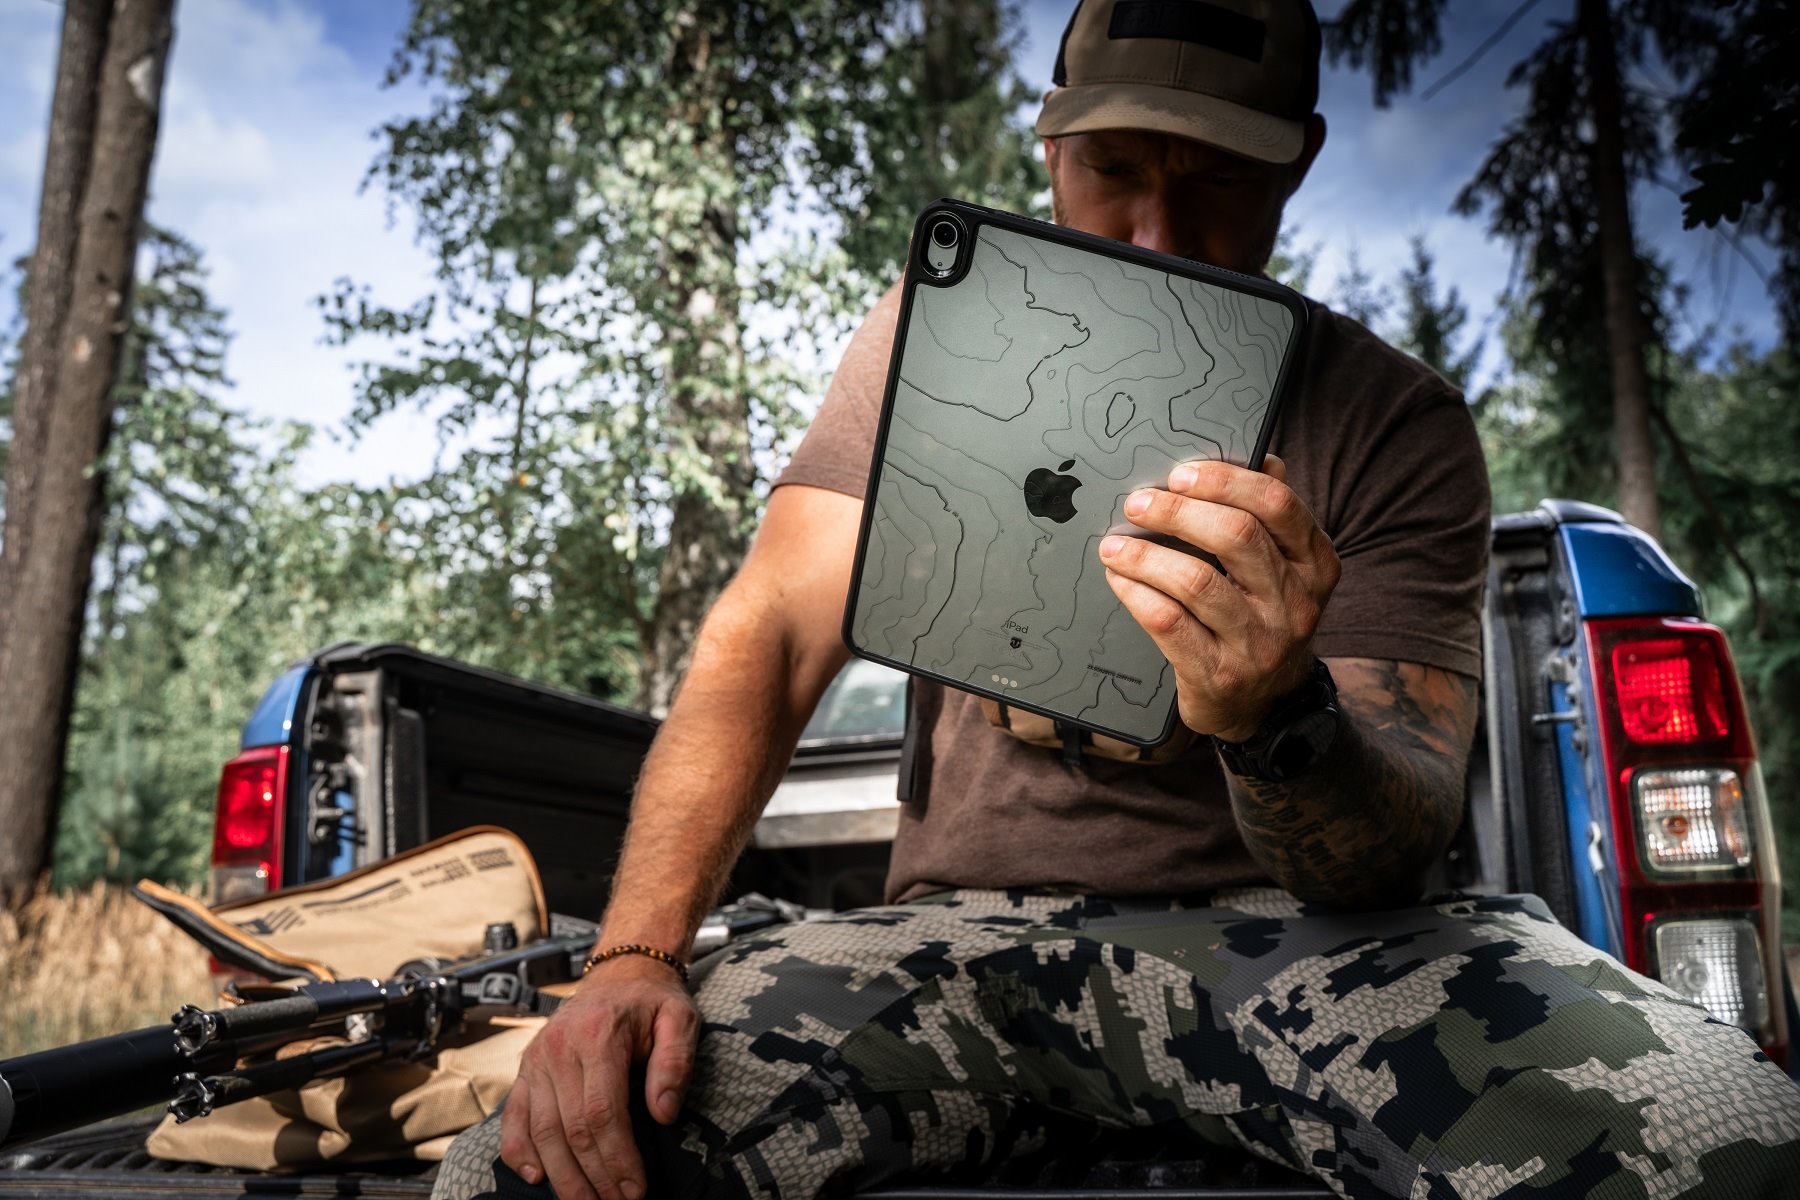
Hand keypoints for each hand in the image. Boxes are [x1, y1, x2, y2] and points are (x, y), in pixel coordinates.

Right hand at [499, 954, 697, 1199]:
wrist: (621, 974)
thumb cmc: (653, 1002)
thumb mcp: (679, 1019)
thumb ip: (675, 1063)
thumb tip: (663, 1114)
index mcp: (597, 1036)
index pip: (602, 1113)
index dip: (618, 1159)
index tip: (636, 1190)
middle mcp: (558, 1049)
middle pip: (570, 1129)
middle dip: (593, 1177)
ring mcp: (536, 1060)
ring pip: (541, 1131)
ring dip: (562, 1176)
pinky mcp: (526, 1069)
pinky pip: (514, 1117)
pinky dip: (519, 1152)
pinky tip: (538, 1177)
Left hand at [1098, 454, 1338, 741]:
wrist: (1267, 703)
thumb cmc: (1263, 618)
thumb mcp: (1282, 569)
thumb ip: (1270, 517)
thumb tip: (1261, 457)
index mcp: (1314, 564)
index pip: (1277, 505)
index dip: (1225, 481)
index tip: (1180, 474)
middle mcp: (1294, 603)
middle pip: (1236, 536)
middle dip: (1177, 512)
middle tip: (1138, 503)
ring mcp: (1259, 643)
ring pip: (1197, 582)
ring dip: (1146, 556)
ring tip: (1115, 545)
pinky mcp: (1220, 674)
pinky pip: (1169, 624)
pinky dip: (1137, 594)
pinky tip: (1120, 580)